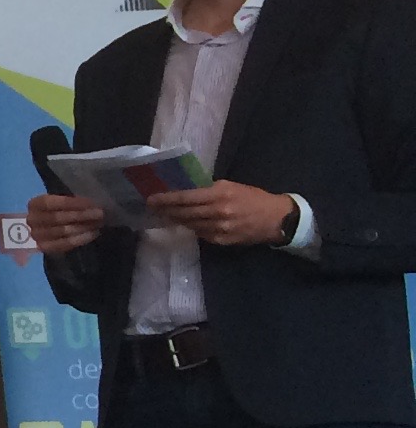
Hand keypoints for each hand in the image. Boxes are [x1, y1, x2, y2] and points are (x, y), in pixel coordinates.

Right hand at [23, 191, 105, 254]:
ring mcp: (37, 236)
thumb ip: (72, 201)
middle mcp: (32, 220)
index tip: (91, 203)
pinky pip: (64, 244)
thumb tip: (91, 203)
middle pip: (57, 218)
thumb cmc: (58, 210)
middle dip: (81, 215)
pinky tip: (93, 233)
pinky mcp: (44, 248)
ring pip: (63, 231)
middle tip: (100, 213)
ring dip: (83, 226)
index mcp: (34, 204)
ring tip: (99, 222)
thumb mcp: (62, 200)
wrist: (47, 227)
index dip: (72, 203)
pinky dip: (81, 239)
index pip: (51, 203)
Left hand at [145, 179, 298, 246]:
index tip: (151, 199)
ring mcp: (219, 229)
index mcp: (219, 195)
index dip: (166, 199)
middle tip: (152, 207)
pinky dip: (192, 228)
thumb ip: (209, 189)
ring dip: (176, 220)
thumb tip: (186, 191)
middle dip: (166, 210)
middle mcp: (217, 212)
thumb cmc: (253, 198)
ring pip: (189, 225)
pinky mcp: (221, 241)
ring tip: (165, 215)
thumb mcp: (231, 186)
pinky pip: (200, 234)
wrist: (276, 218)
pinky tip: (186, 223)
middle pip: (183, 213)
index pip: (185, 198)